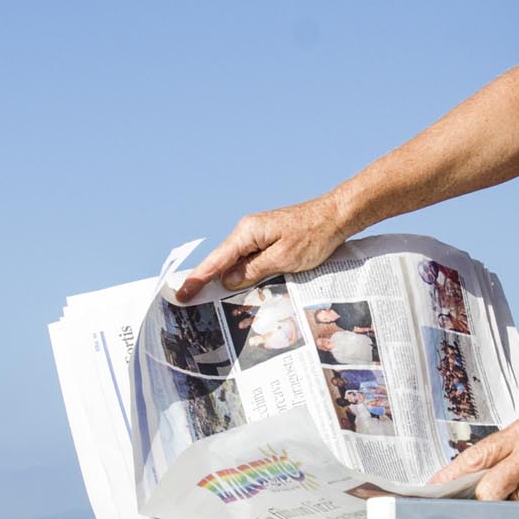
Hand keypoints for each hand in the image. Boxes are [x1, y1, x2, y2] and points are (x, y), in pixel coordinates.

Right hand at [174, 192, 353, 301]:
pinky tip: (241, 288)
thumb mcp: (284, 258)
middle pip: (222, 261)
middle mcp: (249, 231)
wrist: (337, 216)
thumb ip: (255, 270)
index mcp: (248, 232)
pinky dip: (244, 274)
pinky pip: (250, 260)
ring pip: (237, 262)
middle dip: (207, 281)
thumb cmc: (314, 234)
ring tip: (209, 299)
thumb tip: (228, 281)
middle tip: (188, 302)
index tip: (182, 294)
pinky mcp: (268, 240)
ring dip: (228, 280)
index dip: (198, 279)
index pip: (217, 260)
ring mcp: (258, 235)